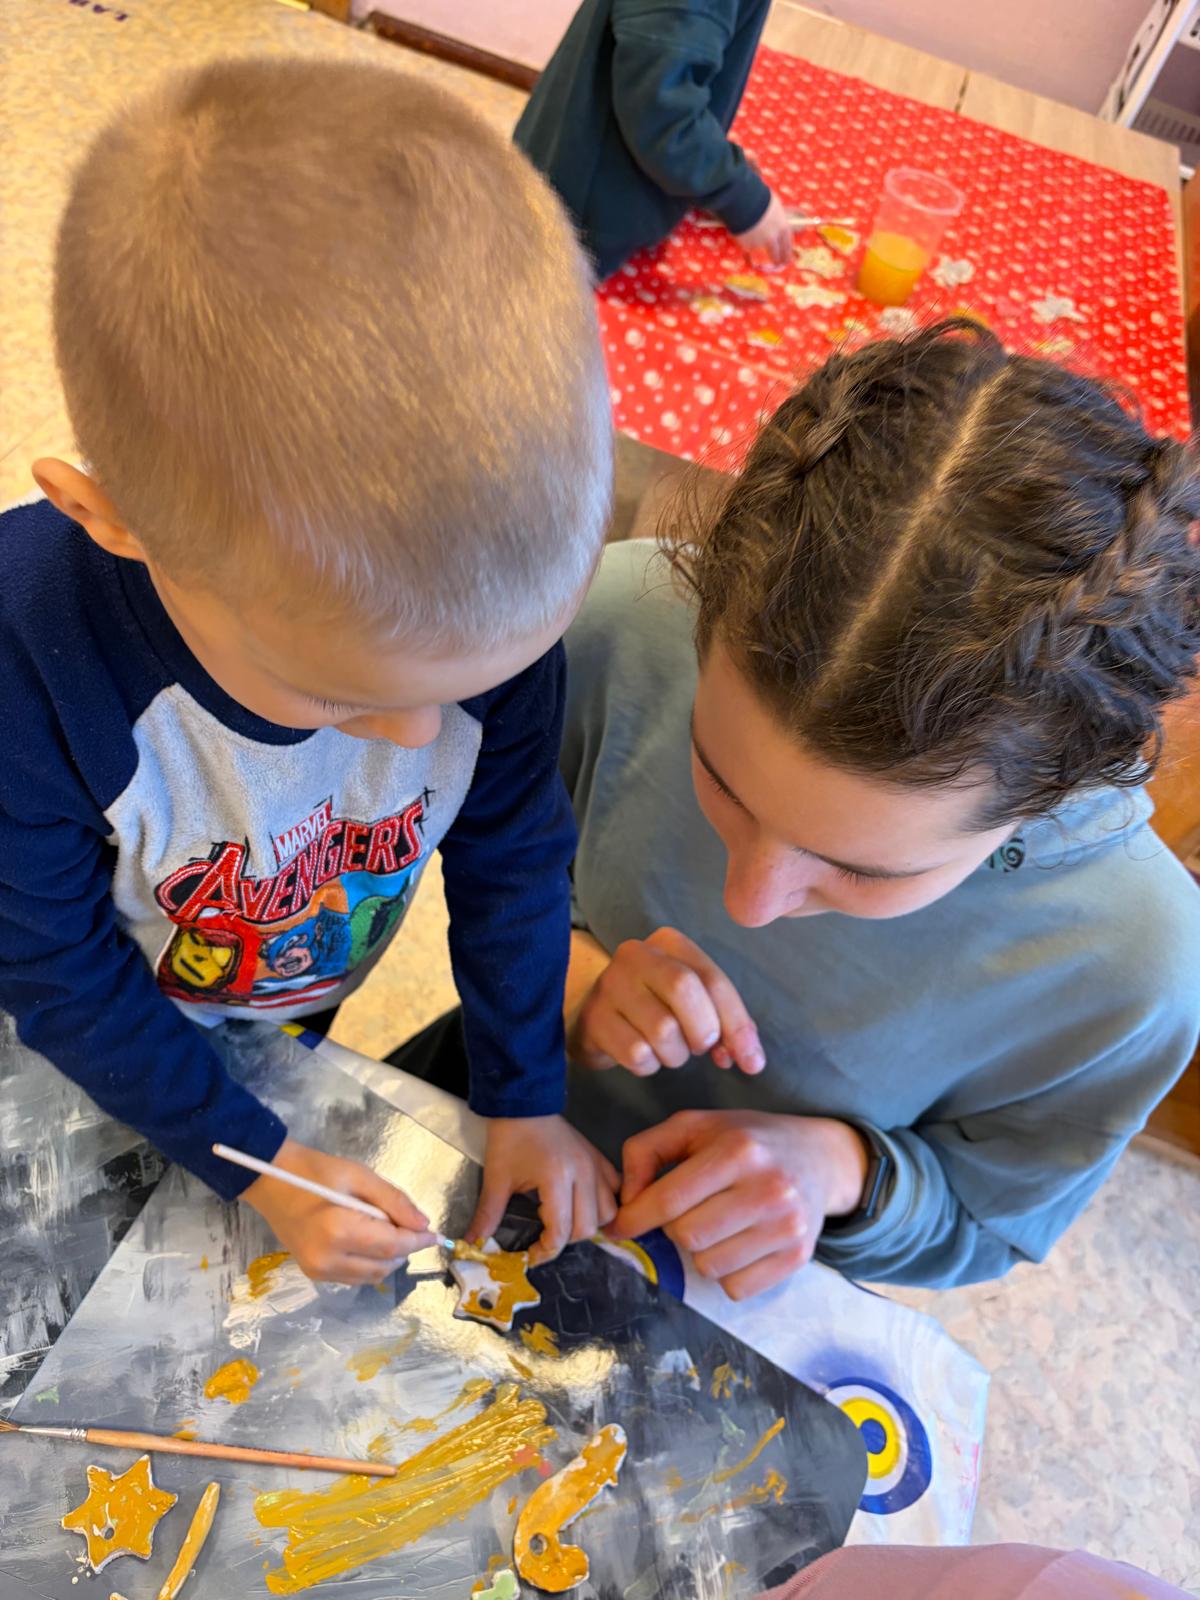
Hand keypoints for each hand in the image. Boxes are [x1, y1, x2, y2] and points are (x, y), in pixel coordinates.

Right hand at [240, 1137, 435, 1285]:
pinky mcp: (313, 1274)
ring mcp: (318, 1271)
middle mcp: (328, 1259)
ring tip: (389, 1231)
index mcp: (339, 1231)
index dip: (418, 1241)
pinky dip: (370, 1264)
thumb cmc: (314, 1171)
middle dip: (405, 1249)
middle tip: (409, 1226)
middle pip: (384, 1265)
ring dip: (389, 1259)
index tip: (435, 1234)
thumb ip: (394, 1201)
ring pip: (371, 1276)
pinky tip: (370, 1242)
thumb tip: (423, 1225)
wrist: (269, 1181)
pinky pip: (354, 1277)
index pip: (392, 1246)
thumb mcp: (359, 1176)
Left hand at [472, 1115, 619, 1264]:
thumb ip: (487, 1215)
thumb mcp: (495, 1179)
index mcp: (556, 1178)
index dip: (545, 1251)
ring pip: (608, 1211)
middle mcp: (583, 1174)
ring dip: (589, 1224)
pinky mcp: (600, 1159)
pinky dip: (605, 1204)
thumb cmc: (509, 1139)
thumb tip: (472, 1243)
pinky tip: (586, 1205)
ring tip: (566, 1221)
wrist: (524, 1102)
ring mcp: (595, 1165)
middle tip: (545, 1237)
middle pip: (588, 1227)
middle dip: (566, 1240)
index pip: (562, 1231)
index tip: (530, 1254)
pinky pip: (615, 1189)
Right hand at [568, 926, 763, 1076]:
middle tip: (700, 1048)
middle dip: (703, 1031)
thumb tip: (750, 1059)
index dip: (737, 1024)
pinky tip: (645, 1056)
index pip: (713, 980)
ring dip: (676, 1054)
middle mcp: (635, 955)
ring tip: (670, 1051)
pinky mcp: (593, 1019)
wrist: (597, 1016)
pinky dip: (650, 1066)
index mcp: (669, 943)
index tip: (752, 1062)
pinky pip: (637, 1053)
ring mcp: (609, 985)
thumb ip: (725, 1022)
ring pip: (661, 1028)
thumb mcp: (693, 1002)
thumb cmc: (656, 1006)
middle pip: (684, 990)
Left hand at [612, 1111, 868, 1299]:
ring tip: (718, 1223)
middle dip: (675, 1227)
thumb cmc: (746, 1140)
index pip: (669, 1199)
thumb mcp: (695, 1126)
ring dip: (701, 1251)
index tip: (617, 1227)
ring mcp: (787, 1226)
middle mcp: (768, 1188)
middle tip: (690, 1209)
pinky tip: (739, 1242)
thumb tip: (626, 1202)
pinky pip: (736, 1288)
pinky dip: (727, 1272)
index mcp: (737, 1149)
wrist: (820, 1157)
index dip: (634, 1218)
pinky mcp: (799, 1256)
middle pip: (687, 1236)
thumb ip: (646, 1151)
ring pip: (709, 1266)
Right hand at [734, 190, 792, 266]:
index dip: (788, 252)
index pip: (788, 244)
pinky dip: (749, 257)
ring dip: (765, 261)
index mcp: (782, 227)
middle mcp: (773, 238)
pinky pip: (749, 254)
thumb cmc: (760, 199)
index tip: (788, 258)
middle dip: (779, 260)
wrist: (743, 203)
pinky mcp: (747, 246)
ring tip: (765, 266)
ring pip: (764, 256)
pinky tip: (750, 262)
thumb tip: (777, 219)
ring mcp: (760, 243)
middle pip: (778, 253)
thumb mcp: (774, 206)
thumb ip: (777, 216)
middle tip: (779, 265)